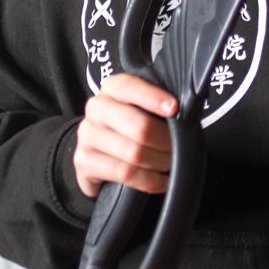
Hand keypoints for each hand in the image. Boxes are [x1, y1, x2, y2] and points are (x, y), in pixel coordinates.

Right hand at [74, 72, 176, 198]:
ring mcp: (88, 135)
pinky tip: (161, 181)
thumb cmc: (128, 126)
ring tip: (172, 163)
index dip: (154, 98)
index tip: (174, 108)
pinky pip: (126, 173)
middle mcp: (97, 108)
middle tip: (181, 147)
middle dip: (166, 141)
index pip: (131, 87)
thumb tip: (184, 111)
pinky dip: (150, 180)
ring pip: (134, 153)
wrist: (98, 153)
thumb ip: (157, 104)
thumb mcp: (140, 108)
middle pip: (139, 126)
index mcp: (112, 88)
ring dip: (160, 162)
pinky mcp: (85, 162)